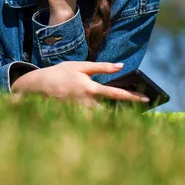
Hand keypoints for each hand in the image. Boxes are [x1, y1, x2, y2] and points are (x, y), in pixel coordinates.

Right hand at [11, 61, 149, 107]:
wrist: (38, 87)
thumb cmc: (60, 73)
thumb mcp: (80, 66)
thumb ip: (102, 67)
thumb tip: (121, 66)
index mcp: (90, 88)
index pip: (116, 94)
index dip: (133, 97)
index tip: (147, 99)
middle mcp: (87, 103)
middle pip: (112, 111)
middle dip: (126, 112)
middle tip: (140, 109)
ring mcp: (80, 112)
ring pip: (102, 117)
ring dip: (114, 115)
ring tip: (126, 112)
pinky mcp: (75, 116)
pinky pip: (92, 119)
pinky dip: (101, 117)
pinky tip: (108, 114)